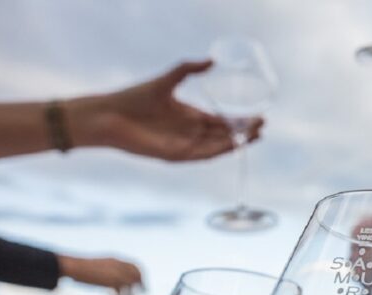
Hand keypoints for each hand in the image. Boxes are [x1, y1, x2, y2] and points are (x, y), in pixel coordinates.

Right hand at [57, 255, 142, 291]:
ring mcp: (116, 272)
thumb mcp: (99, 267)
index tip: (141, 281)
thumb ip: (109, 273)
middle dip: (141, 283)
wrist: (74, 266)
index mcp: (114, 259)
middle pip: (136, 274)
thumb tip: (114, 284)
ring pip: (131, 283)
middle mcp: (118, 265)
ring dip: (133, 292)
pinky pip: (123, 290)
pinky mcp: (112, 281)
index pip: (133, 266)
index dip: (139, 274)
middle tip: (144, 292)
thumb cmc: (81, 268)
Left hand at [66, 60, 263, 160]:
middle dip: (243, 131)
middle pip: (223, 134)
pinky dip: (218, 151)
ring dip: (236, 142)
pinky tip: (232, 145)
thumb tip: (212, 61)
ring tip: (255, 135)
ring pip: (217, 146)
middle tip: (263, 124)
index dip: (239, 120)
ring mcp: (184, 145)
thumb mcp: (167, 79)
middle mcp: (189, 132)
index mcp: (189, 116)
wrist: (109, 115)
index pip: (221, 121)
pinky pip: (202, 155)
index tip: (258, 116)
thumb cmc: (134, 97)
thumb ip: (188, 69)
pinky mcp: (175, 155)